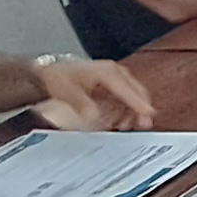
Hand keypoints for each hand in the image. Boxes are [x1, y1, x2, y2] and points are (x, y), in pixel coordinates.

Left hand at [32, 57, 156, 130]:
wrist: (48, 75)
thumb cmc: (58, 80)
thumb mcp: (69, 94)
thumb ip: (84, 106)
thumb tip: (95, 117)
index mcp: (107, 72)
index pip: (129, 91)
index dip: (138, 105)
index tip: (148, 115)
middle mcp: (114, 71)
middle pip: (136, 91)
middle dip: (140, 109)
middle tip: (142, 124)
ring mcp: (114, 76)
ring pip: (133, 94)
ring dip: (132, 111)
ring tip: (124, 125)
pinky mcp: (111, 83)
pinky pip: (126, 96)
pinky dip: (126, 108)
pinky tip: (120, 119)